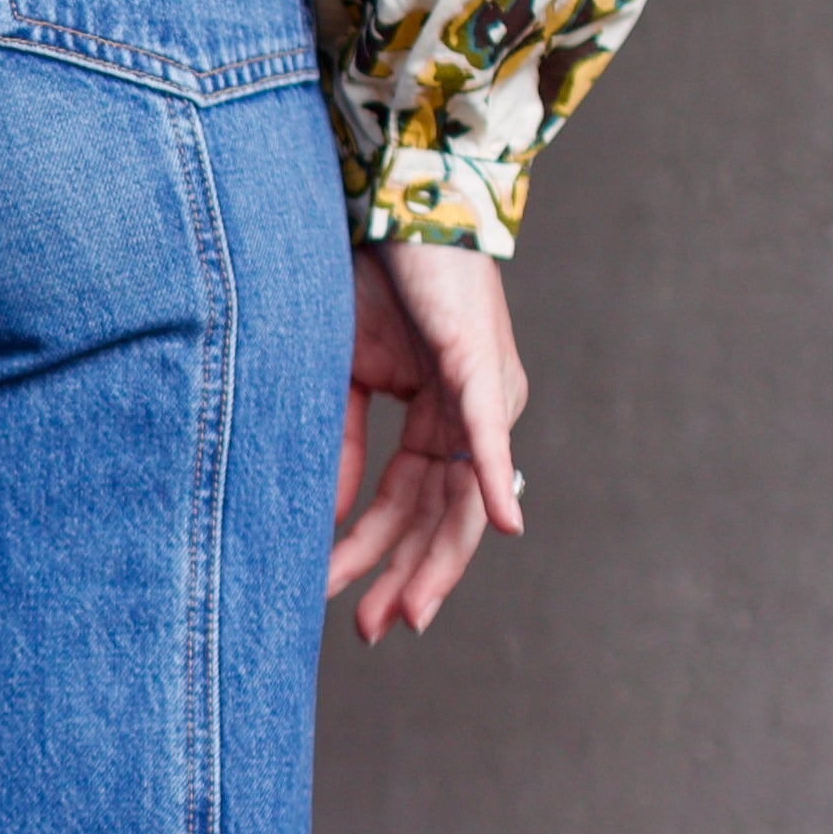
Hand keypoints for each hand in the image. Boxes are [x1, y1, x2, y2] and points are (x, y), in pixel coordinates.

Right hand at [328, 240, 526, 646]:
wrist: (388, 203)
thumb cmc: (366, 277)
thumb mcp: (343, 375)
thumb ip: (344, 445)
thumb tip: (329, 514)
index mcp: (436, 417)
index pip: (411, 506)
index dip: (382, 559)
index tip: (349, 605)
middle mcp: (472, 416)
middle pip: (441, 519)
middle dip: (407, 579)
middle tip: (373, 630)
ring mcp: (484, 395)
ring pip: (464, 498)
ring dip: (436, 559)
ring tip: (409, 611)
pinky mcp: (481, 370)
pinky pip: (487, 440)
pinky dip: (492, 486)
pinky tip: (502, 529)